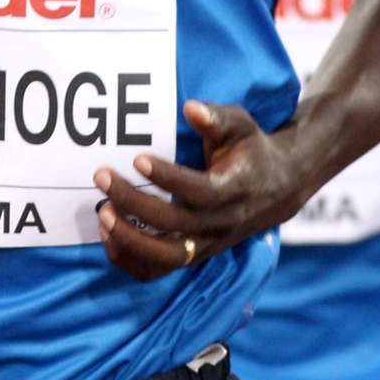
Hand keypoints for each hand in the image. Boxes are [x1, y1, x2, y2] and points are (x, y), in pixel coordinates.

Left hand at [93, 99, 304, 281]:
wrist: (276, 189)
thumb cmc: (250, 150)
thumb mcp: (241, 126)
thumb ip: (217, 117)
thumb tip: (190, 108)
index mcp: (235, 190)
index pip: (200, 192)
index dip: (168, 178)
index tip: (138, 158)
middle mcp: (222, 223)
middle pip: (174, 226)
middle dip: (134, 203)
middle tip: (102, 177)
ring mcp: (208, 245)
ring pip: (166, 259)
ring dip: (129, 240)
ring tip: (102, 212)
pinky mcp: (195, 255)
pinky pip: (157, 270)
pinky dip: (129, 258)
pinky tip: (108, 232)